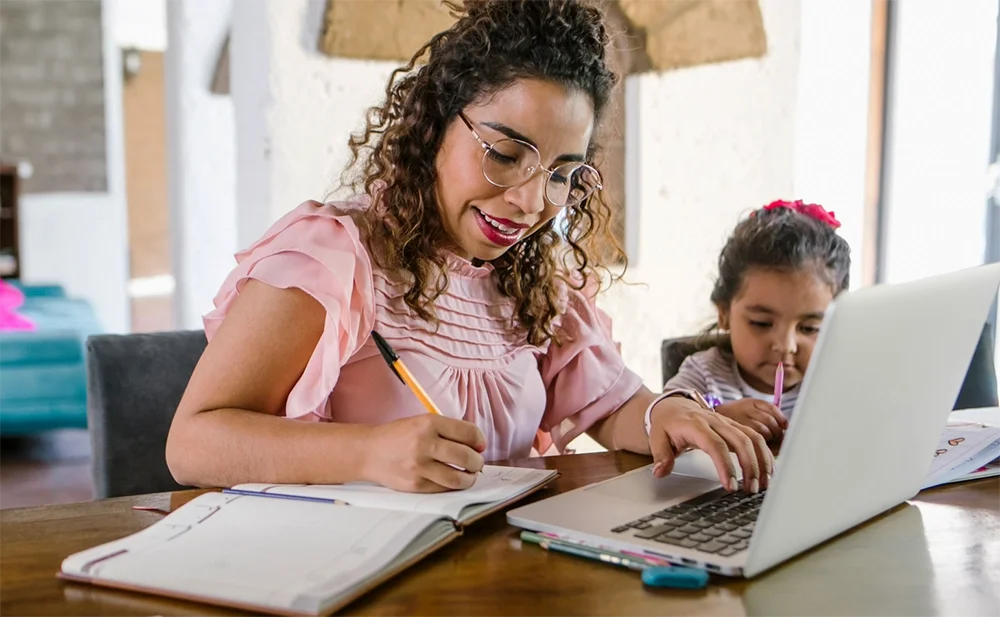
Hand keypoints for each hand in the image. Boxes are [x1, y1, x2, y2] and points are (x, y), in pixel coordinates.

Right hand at [362, 414, 486, 492]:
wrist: (368, 452)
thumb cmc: (398, 436)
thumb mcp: (421, 422)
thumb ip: (448, 430)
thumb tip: (478, 445)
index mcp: (428, 423)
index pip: (467, 432)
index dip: (479, 440)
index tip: (480, 445)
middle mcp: (424, 443)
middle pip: (466, 457)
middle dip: (477, 462)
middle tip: (476, 463)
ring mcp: (419, 466)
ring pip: (458, 478)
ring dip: (469, 478)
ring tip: (468, 474)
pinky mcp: (415, 484)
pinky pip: (444, 489)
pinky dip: (453, 486)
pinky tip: (452, 480)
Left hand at [648, 396, 773, 492]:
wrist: (671, 407)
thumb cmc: (666, 424)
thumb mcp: (656, 438)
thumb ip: (660, 456)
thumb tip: (661, 472)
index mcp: (696, 424)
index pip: (715, 444)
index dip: (725, 465)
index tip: (730, 485)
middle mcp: (715, 421)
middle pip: (740, 440)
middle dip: (750, 466)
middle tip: (751, 489)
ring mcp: (727, 422)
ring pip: (752, 437)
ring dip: (761, 460)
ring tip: (763, 484)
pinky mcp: (734, 426)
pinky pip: (755, 437)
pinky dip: (764, 454)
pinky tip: (767, 471)